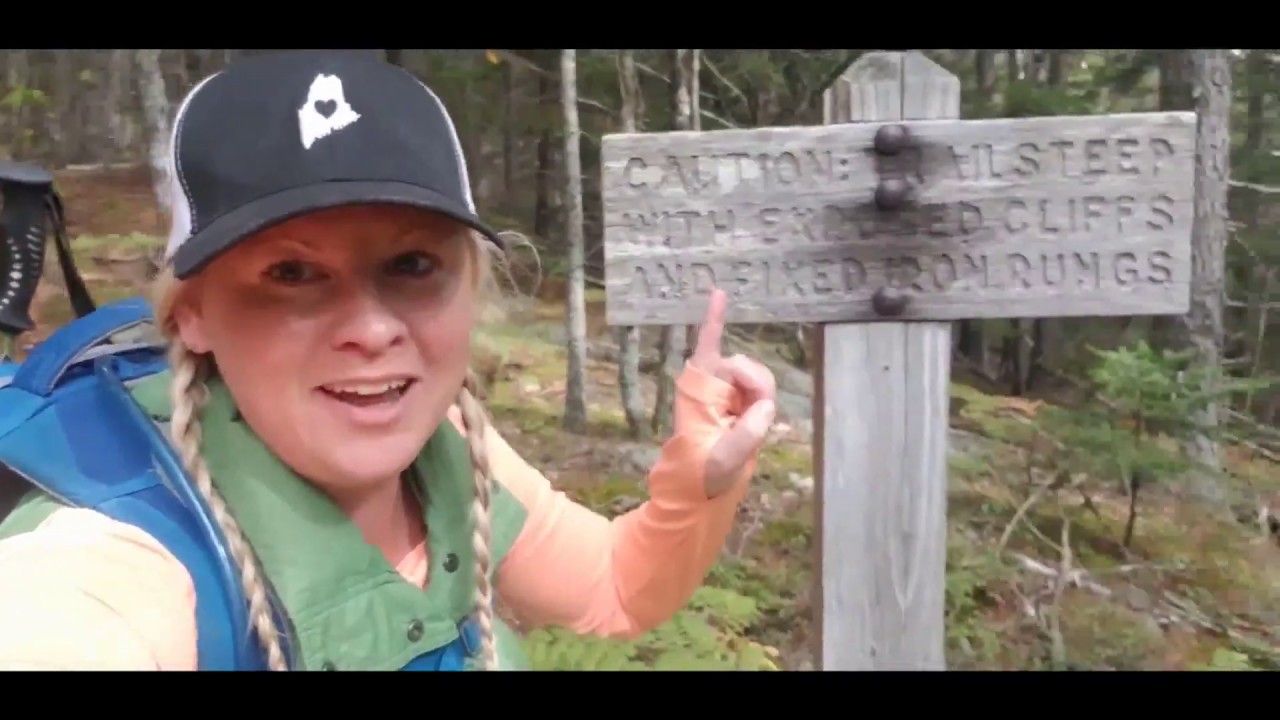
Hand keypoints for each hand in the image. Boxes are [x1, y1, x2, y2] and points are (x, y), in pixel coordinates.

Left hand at [685, 288, 777, 497]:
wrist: (698, 493)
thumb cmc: (701, 476)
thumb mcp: (723, 459)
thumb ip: (747, 434)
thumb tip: (767, 407)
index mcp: (701, 392)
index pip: (709, 350)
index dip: (714, 321)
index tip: (719, 293)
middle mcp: (713, 388)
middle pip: (745, 366)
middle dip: (755, 384)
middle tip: (754, 416)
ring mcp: (727, 397)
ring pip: (757, 379)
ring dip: (760, 396)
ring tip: (748, 427)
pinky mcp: (739, 408)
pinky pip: (757, 389)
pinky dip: (761, 385)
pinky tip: (767, 385)